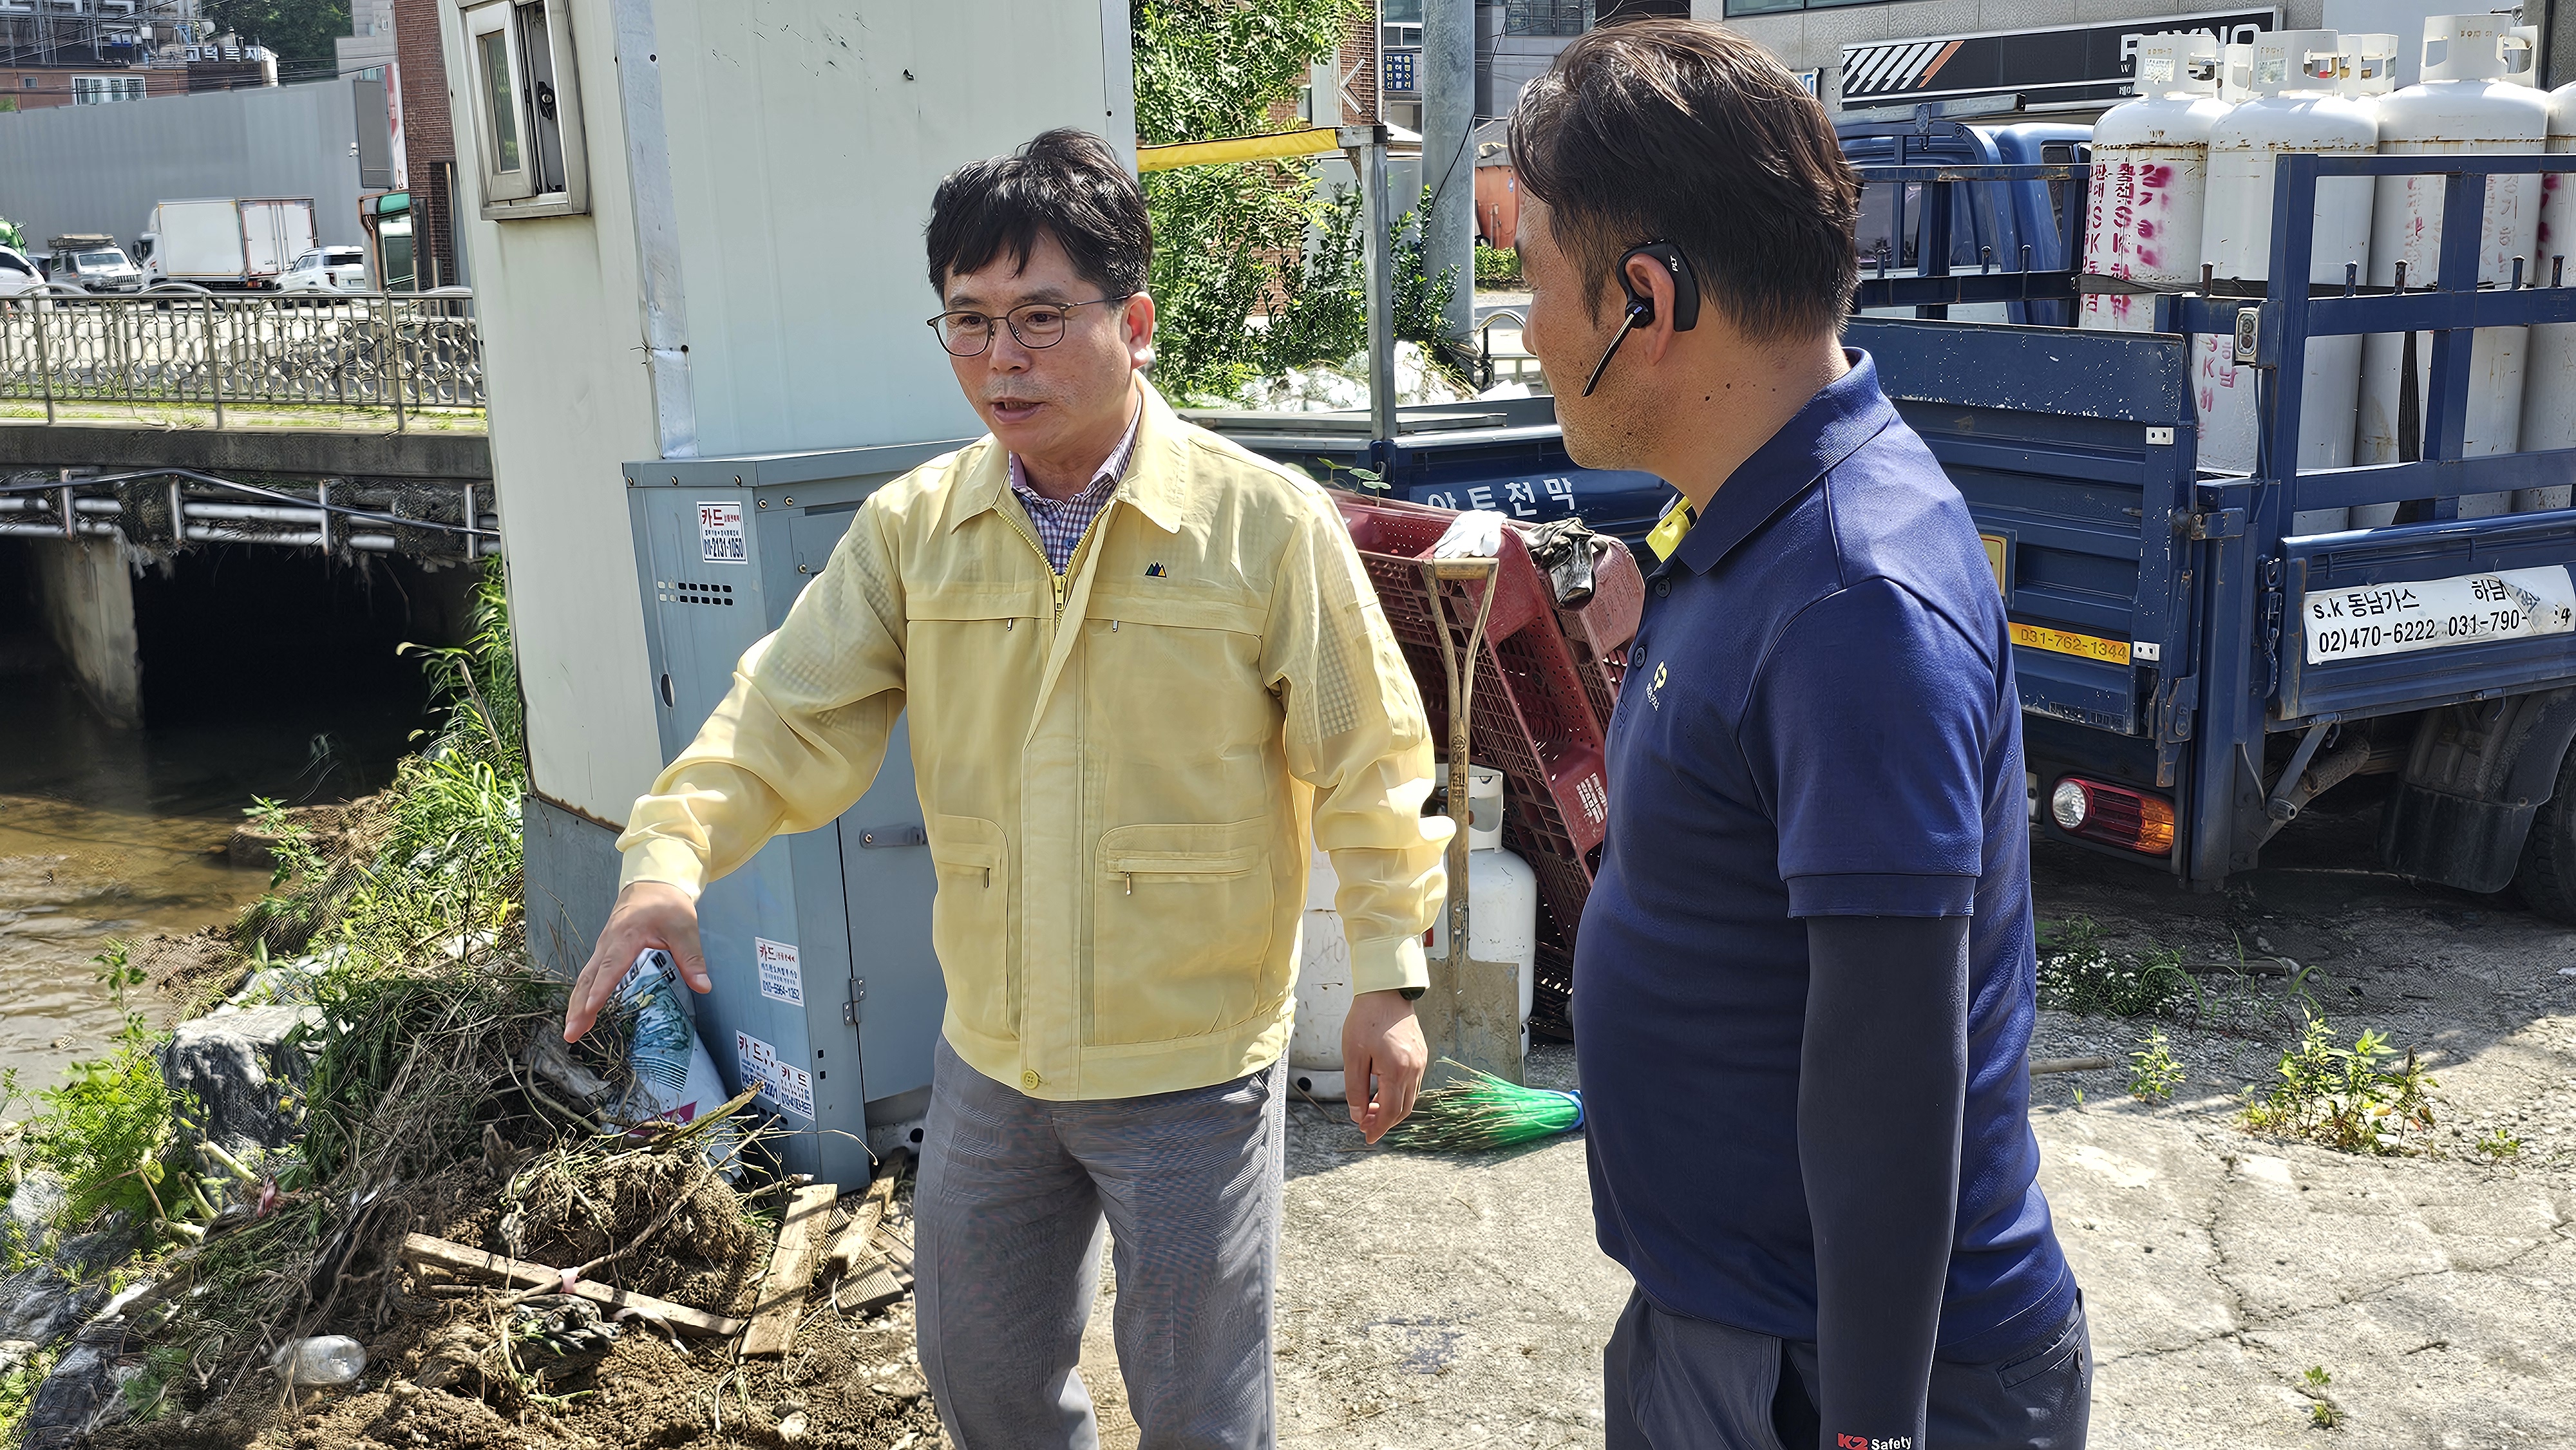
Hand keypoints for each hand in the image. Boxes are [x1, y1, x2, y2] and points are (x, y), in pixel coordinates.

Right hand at [563, 881, 707, 1043]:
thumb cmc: (666, 903)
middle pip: (589, 978)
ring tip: (572, 1031)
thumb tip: (703, 986)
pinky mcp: (604, 950)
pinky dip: (582, 994)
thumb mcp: (684, 927)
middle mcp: (608, 943)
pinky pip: (589, 975)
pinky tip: (581, 1012)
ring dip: (576, 1004)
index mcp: (626, 937)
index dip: (600, 990)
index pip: (610, 968)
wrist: (652, 883)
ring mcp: (603, 947)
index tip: (590, 1010)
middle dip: (579, 1007)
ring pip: (585, 978)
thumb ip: (691, 958)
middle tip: (572, 1033)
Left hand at [1341, 989, 1426, 1143]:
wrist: (1386, 992)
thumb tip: (1357, 1114)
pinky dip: (1398, 1094)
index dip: (1378, 1128)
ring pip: (1409, 1098)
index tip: (1366, 1136)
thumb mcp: (1353, 1055)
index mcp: (1397, 1071)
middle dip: (1384, 1122)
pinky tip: (1382, 1092)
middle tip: (1365, 1126)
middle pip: (1403, 1109)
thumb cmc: (1367, 1019)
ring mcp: (1420, 1062)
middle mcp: (1414, 1069)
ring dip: (1391, 1109)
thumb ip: (1355, 1088)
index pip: (1391, 1112)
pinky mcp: (1421, 1055)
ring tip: (1370, 1110)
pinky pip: (1412, 1084)